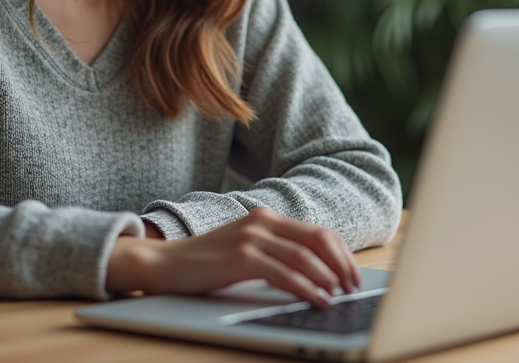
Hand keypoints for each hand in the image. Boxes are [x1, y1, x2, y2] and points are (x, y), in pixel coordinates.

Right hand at [107, 208, 359, 306]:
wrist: (165, 263)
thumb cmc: (205, 262)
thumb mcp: (245, 249)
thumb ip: (274, 251)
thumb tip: (312, 273)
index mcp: (266, 217)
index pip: (318, 231)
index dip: (341, 254)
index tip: (352, 275)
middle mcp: (262, 222)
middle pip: (319, 239)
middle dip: (342, 265)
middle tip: (353, 287)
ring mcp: (251, 237)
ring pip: (305, 256)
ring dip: (328, 278)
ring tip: (339, 296)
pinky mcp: (241, 257)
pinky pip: (284, 273)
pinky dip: (306, 288)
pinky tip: (317, 299)